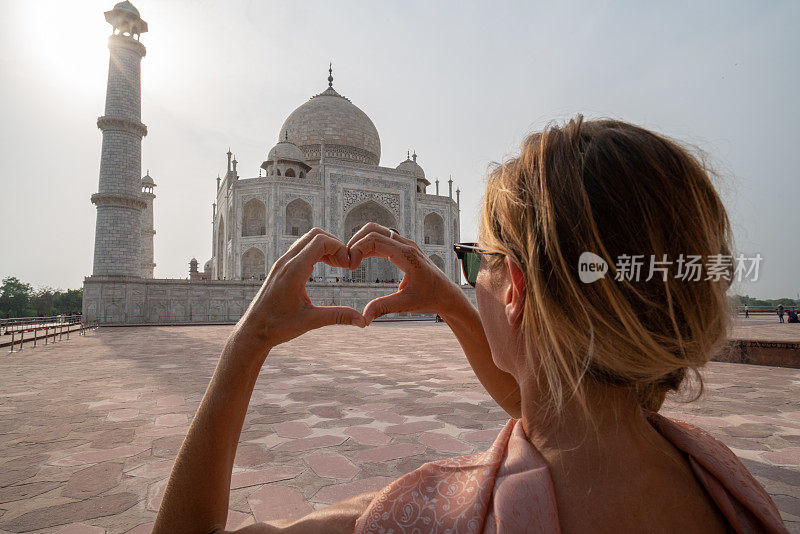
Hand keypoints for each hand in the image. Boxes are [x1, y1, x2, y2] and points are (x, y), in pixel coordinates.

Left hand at [235, 228, 365, 353]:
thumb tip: (362, 321)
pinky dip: (315, 252)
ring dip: (325, 247)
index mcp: (293, 271)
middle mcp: (286, 262)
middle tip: (345, 264)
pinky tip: (324, 267)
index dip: (339, 248)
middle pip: (315, 235)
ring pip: (307, 240)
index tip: (348, 265)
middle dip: (334, 244)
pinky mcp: (280, 268)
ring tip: (337, 265)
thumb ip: (338, 316)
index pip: (320, 241)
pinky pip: (300, 250)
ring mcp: (281, 263)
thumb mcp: (310, 321)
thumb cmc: (277, 327)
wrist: (253, 331)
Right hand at [347, 223, 466, 323]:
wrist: (447, 295)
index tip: (349, 267)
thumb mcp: (407, 304)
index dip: (357, 250)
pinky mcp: (404, 248)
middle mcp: (406, 245)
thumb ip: (384, 307)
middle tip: (346, 261)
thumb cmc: (431, 298)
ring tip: (351, 260)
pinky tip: (360, 259)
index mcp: (407, 255)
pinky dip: (368, 244)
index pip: (374, 240)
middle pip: (373, 229)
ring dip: (361, 242)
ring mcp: (406, 244)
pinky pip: (382, 238)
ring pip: (377, 231)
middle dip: (355, 242)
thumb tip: (364, 317)